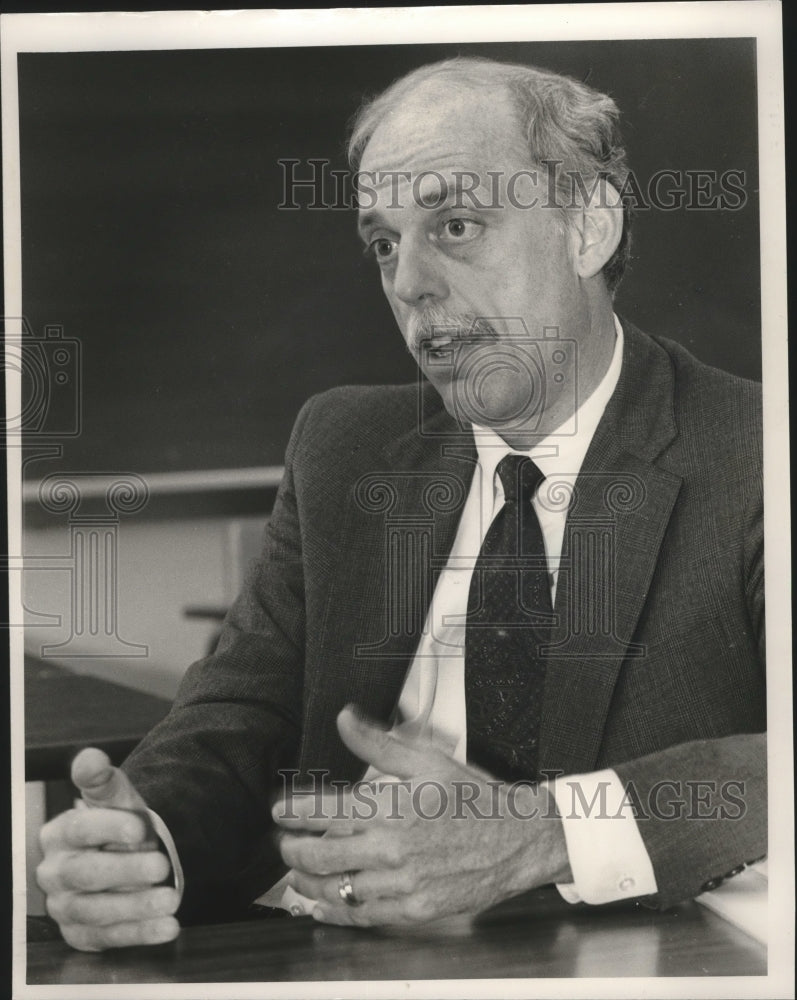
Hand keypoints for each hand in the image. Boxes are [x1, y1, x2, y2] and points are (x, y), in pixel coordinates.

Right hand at [36, 747, 179, 950]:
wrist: (129, 854)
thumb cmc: (119, 823)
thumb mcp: (116, 799)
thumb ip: (102, 781)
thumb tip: (90, 759)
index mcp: (59, 834)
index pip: (79, 829)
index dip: (109, 828)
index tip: (140, 827)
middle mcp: (55, 873)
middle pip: (85, 873)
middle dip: (125, 870)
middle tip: (161, 865)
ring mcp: (66, 907)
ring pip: (96, 911)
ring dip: (136, 907)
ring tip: (172, 898)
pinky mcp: (83, 934)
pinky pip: (110, 938)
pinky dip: (142, 934)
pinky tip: (169, 927)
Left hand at [272, 706, 570, 926]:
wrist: (519, 839)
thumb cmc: (474, 798)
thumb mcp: (427, 760)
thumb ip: (377, 743)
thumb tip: (343, 718)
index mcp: (390, 806)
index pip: (325, 808)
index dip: (294, 810)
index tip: (279, 810)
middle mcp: (390, 846)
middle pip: (320, 852)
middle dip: (292, 848)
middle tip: (284, 842)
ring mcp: (401, 882)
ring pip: (335, 886)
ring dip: (306, 879)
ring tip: (296, 871)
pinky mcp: (413, 909)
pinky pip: (361, 914)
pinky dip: (334, 912)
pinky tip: (320, 906)